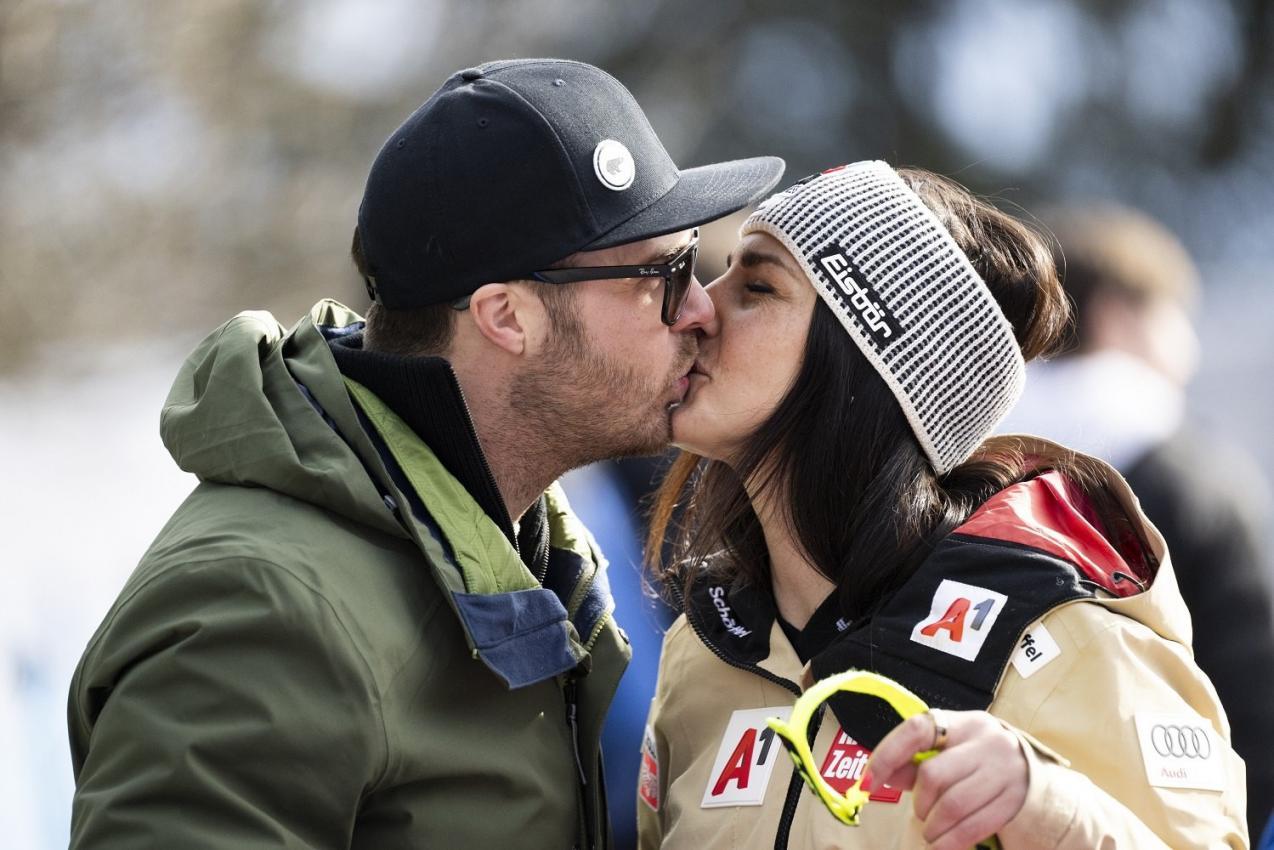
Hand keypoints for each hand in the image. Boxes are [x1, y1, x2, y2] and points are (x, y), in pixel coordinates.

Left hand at [866, 710, 1027, 849]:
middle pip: (933, 775)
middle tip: (921, 813)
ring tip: (930, 833)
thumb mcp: (949, 751)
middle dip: (920, 802)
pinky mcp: (1016, 799)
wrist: (1034, 771)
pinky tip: (942, 845)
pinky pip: (976, 825)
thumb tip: (881, 776)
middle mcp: (986, 740)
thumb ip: (914, 763)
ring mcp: (1004, 770)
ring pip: (953, 804)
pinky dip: (953, 841)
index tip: (867, 783)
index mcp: (962, 722)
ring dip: (933, 826)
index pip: (915, 730)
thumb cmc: (979, 759)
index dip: (886, 756)